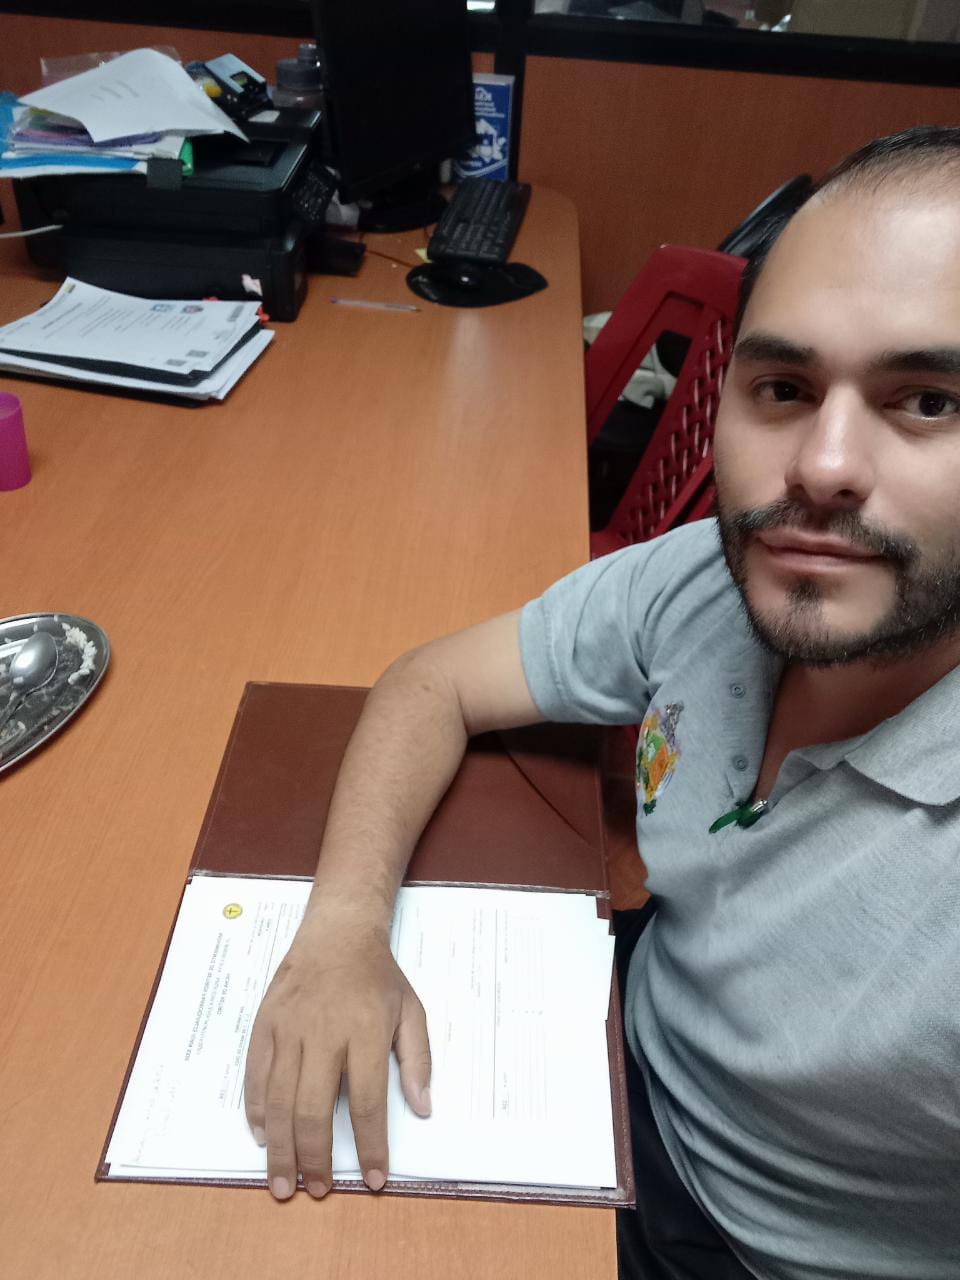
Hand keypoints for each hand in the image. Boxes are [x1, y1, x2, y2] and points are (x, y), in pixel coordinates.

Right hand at [243, 912, 431, 1199]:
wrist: (337, 931)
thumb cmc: (378, 976)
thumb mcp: (412, 1010)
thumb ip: (418, 1060)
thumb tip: (422, 1108)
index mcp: (366, 1030)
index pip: (367, 1101)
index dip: (371, 1145)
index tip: (374, 1178)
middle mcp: (323, 1031)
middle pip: (313, 1108)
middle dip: (316, 1158)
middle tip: (318, 1191)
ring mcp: (289, 1027)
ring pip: (279, 1099)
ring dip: (279, 1147)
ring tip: (283, 1183)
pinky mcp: (265, 1023)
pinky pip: (256, 1074)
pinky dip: (257, 1110)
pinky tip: (263, 1136)